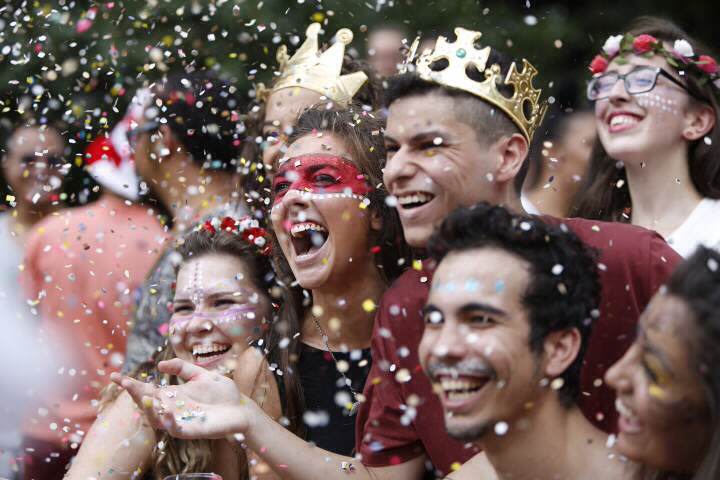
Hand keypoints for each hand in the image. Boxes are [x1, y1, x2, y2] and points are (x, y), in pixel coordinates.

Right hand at [110, 358, 258, 439]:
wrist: (242, 408)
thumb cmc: (222, 393)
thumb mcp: (201, 375)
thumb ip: (182, 368)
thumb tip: (159, 366)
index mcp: (173, 395)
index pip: (147, 390)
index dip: (131, 384)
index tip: (115, 375)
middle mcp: (172, 409)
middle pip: (147, 404)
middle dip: (135, 394)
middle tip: (127, 383)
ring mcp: (180, 421)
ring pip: (156, 419)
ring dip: (148, 409)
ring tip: (144, 396)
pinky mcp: (190, 431)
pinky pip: (174, 429)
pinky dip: (168, 420)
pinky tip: (167, 410)